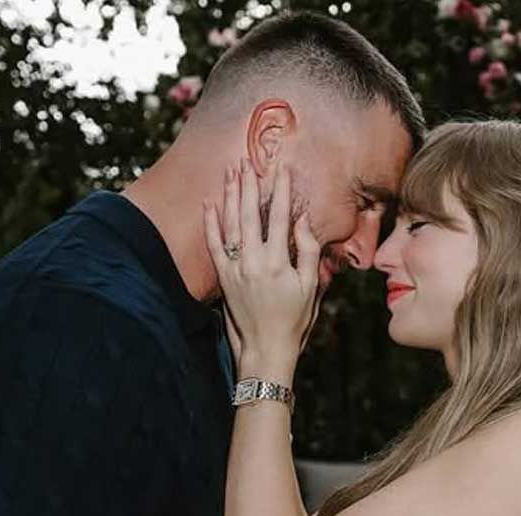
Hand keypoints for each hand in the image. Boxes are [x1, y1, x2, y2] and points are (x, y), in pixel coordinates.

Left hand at [203, 158, 322, 375]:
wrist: (266, 349)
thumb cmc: (294, 321)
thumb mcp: (310, 288)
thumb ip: (307, 252)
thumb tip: (302, 221)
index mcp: (278, 262)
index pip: (280, 217)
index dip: (281, 190)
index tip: (282, 168)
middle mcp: (253, 262)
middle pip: (250, 214)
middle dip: (249, 184)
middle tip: (248, 161)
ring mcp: (235, 269)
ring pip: (230, 223)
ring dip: (230, 195)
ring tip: (231, 172)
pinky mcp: (224, 277)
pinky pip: (213, 244)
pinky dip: (210, 223)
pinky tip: (210, 204)